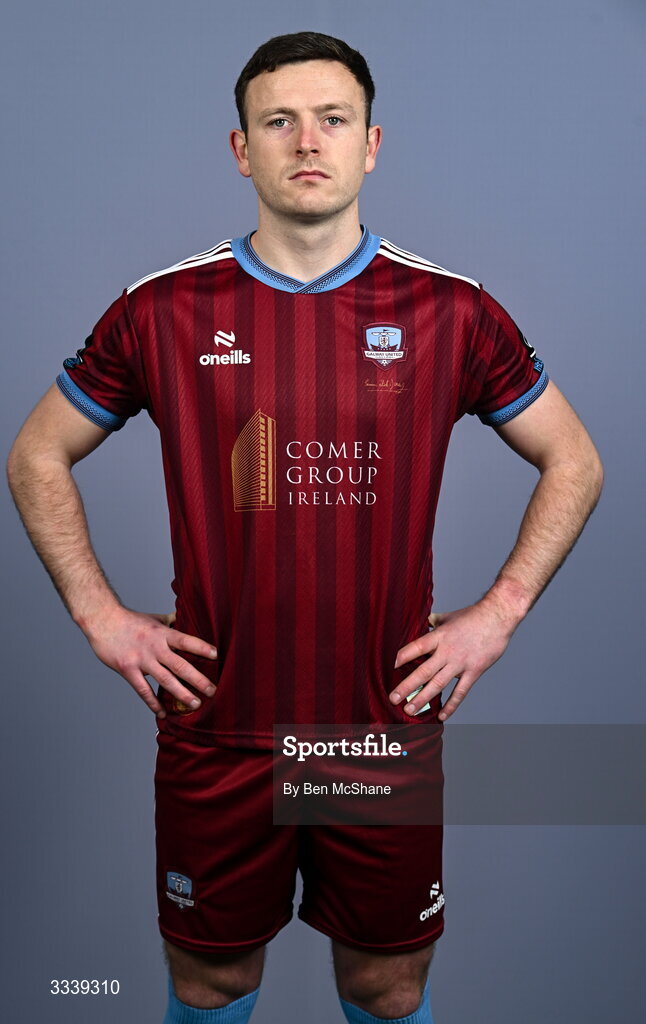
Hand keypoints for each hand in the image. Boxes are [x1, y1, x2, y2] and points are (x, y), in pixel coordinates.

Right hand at [84, 606, 216, 717]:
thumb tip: (184, 619)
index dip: (202, 648)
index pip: (186, 641)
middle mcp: (155, 647)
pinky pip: (143, 690)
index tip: (217, 656)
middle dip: (198, 679)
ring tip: (195, 704)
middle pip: (180, 665)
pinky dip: (153, 703)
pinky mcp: (128, 670)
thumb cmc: (129, 619)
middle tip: (213, 691)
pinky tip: (162, 713)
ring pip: (165, 680)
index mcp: (163, 633)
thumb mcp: (153, 618)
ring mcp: (141, 659)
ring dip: (182, 693)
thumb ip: (170, 621)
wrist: (103, 620)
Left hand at [390, 598, 517, 720]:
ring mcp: (460, 663)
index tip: (389, 667)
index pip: (416, 648)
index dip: (402, 657)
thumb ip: (435, 621)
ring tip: (409, 710)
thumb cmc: (473, 615)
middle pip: (423, 671)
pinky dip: (451, 705)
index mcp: (439, 636)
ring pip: (438, 684)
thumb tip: (425, 620)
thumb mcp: (449, 616)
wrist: (498, 617)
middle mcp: (447, 651)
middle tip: (393, 698)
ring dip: (422, 698)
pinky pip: (460, 691)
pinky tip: (441, 715)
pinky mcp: (474, 671)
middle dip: (406, 686)